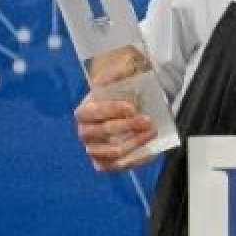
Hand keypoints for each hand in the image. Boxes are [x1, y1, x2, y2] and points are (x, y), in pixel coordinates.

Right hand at [76, 45, 157, 170]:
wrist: (126, 110)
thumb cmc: (120, 94)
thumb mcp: (120, 77)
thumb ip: (120, 71)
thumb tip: (124, 68)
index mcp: (84, 111)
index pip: (92, 112)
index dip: (111, 110)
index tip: (131, 107)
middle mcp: (85, 132)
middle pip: (103, 132)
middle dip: (128, 126)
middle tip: (147, 120)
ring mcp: (94, 149)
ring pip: (112, 151)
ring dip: (134, 143)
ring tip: (151, 132)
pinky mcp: (105, 163)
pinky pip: (118, 166)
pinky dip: (135, 160)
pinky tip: (150, 151)